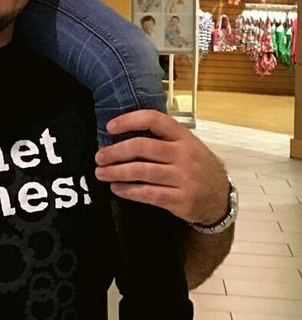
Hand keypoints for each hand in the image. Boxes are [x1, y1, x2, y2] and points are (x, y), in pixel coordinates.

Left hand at [94, 110, 229, 224]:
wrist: (220, 199)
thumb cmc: (197, 167)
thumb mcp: (188, 146)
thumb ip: (163, 139)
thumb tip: (123, 135)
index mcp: (183, 136)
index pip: (154, 120)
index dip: (130, 120)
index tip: (110, 127)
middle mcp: (184, 154)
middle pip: (142, 147)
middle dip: (116, 151)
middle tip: (99, 157)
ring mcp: (183, 178)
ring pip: (142, 171)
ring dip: (117, 172)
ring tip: (101, 173)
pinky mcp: (180, 199)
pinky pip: (148, 194)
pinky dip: (128, 191)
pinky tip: (117, 188)